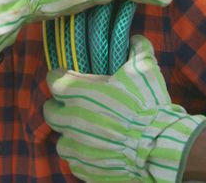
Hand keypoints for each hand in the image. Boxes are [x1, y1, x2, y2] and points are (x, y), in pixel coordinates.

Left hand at [44, 35, 205, 181]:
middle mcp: (70, 119)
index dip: (60, 77)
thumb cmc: (148, 105)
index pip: (53, 80)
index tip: (67, 77)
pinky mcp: (83, 167)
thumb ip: (137, 49)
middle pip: (49, 111)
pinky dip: (83, 155)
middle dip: (60, 107)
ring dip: (71, 134)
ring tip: (88, 132)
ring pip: (60, 139)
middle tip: (76, 106)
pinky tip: (98, 150)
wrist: (156, 147)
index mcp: (78, 92)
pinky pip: (74, 160)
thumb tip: (134, 38)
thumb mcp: (145, 69)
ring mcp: (75, 146)